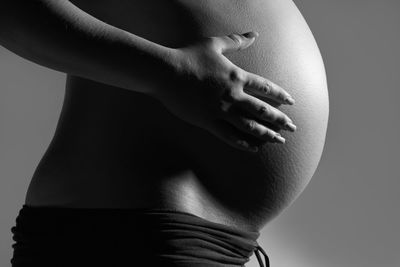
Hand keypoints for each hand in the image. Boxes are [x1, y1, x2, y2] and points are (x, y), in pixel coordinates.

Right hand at [154, 32, 296, 152]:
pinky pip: (229, 136)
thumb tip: (254, 34)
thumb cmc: (189, 56)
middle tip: (293, 128)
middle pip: (263, 110)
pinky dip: (243, 143)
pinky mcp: (208, 122)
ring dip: (267, 134)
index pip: (265, 88)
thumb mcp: (214, 44)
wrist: (166, 72)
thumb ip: (236, 41)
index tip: (291, 102)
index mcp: (236, 76)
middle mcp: (233, 95)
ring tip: (280, 141)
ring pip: (250, 126)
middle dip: (281, 120)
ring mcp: (221, 110)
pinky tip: (254, 148)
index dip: (281, 95)